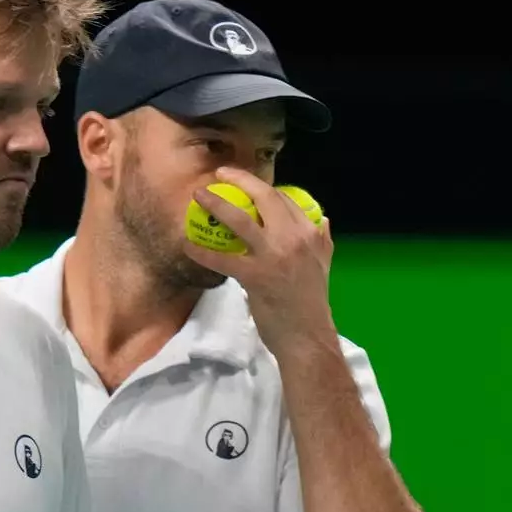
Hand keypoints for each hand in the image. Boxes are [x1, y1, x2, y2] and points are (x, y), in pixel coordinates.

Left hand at [183, 166, 336, 355]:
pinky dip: (201, 251)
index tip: (245, 181)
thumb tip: (321, 219)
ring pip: (240, 220)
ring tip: (199, 196)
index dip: (261, 186)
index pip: (284, 199)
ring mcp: (274, 256)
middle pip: (264, 197)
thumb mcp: (324, 264)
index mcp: (310, 233)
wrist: (307, 337)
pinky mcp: (254, 276)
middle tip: (220, 174)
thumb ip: (322, 240)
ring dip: (216, 204)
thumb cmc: (312, 303)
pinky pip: (221, 259)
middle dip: (240, 180)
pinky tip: (188, 245)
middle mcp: (294, 238)